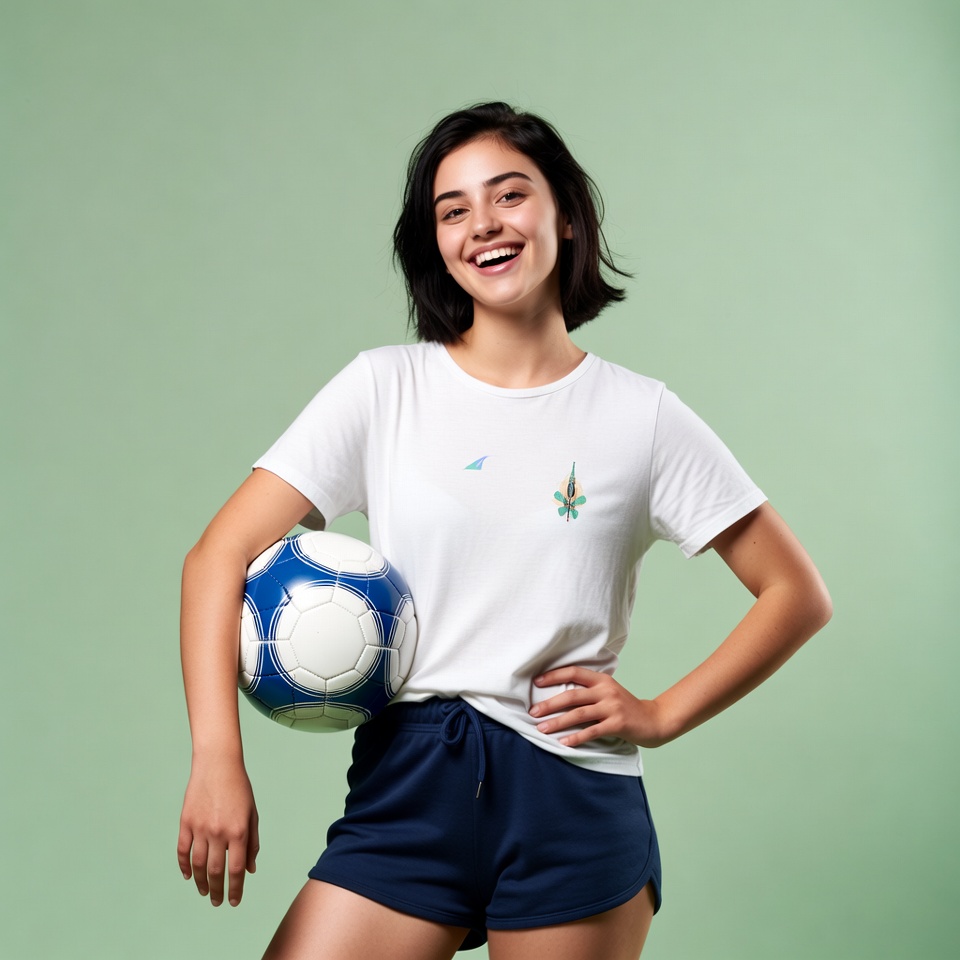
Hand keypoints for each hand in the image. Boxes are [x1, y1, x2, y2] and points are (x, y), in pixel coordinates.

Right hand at [177, 756, 258, 906]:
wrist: (218, 764)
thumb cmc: (240, 788)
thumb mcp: (252, 814)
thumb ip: (252, 843)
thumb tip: (249, 870)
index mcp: (238, 831)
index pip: (236, 869)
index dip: (235, 888)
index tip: (234, 901)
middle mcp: (219, 832)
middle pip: (215, 871)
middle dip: (217, 890)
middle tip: (217, 902)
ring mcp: (200, 828)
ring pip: (197, 865)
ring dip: (200, 882)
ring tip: (204, 892)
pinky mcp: (186, 822)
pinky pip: (183, 850)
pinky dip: (184, 866)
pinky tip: (188, 876)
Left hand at [530, 667, 671, 748]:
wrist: (654, 720)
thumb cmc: (626, 707)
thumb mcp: (609, 692)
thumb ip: (590, 691)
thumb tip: (559, 695)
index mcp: (602, 679)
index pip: (574, 672)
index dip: (554, 675)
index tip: (536, 682)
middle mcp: (606, 690)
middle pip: (573, 695)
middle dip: (550, 704)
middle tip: (533, 712)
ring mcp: (613, 707)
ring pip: (579, 714)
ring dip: (558, 722)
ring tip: (542, 728)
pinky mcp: (617, 724)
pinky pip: (592, 731)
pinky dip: (576, 737)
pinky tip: (564, 742)